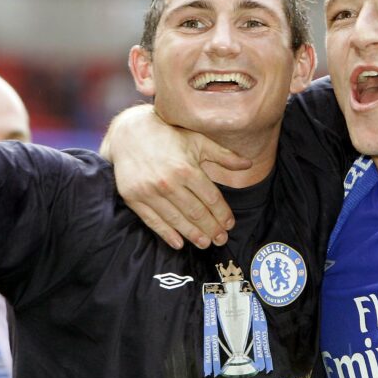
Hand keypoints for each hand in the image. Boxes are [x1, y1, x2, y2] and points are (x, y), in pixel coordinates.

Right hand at [106, 106, 251, 248]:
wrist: (129, 133)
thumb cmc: (168, 135)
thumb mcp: (198, 141)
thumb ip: (223, 155)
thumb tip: (248, 164)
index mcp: (186, 168)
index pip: (210, 198)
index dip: (222, 214)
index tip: (229, 224)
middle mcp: (168, 182)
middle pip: (196, 212)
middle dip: (211, 228)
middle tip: (221, 239)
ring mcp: (149, 192)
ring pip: (176, 220)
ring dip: (193, 235)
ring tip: (205, 243)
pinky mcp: (133, 198)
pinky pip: (153, 221)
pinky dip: (166, 234)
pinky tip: (179, 243)